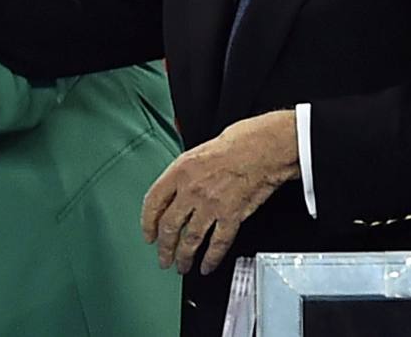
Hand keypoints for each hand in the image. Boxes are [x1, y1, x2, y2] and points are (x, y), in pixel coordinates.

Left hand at [141, 109, 299, 275]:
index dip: (147, 222)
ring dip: (184, 257)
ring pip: (190, 239)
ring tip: (181, 266)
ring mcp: (211, 205)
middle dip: (164, 247)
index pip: (153, 202)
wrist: (263, 149)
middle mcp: (191, 190)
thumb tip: (172, 187)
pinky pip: (218, 243)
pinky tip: (207, 266)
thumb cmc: (236, 144)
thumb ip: (182, 172)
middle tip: (163, 257)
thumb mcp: (197, 151)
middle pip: (169, 226)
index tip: (148, 233)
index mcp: (179, 172)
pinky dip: (211, 258)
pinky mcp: (232, 216)